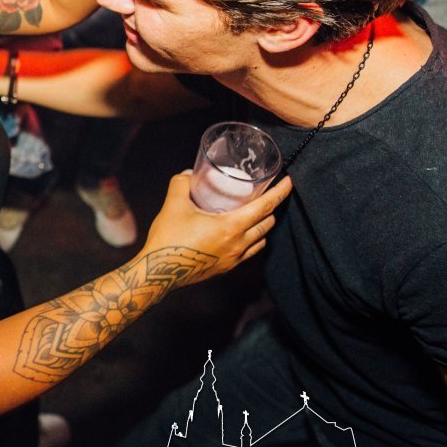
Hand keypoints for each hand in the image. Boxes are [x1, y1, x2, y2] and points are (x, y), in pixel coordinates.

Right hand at [141, 171, 292, 285]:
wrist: (158, 272)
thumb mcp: (173, 205)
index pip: (265, 206)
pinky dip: (251, 241)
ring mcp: (233, 259)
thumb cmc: (168, 239)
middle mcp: (238, 244)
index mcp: (231, 227)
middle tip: (267, 195)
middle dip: (272, 208)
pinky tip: (240, 236)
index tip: (288, 182)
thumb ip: (181, 184)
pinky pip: (248, 253)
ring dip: (263, 226)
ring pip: (260, 240)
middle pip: (267, 224)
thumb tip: (188, 174)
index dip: (279, 192)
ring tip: (256, 216)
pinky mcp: (225, 269)